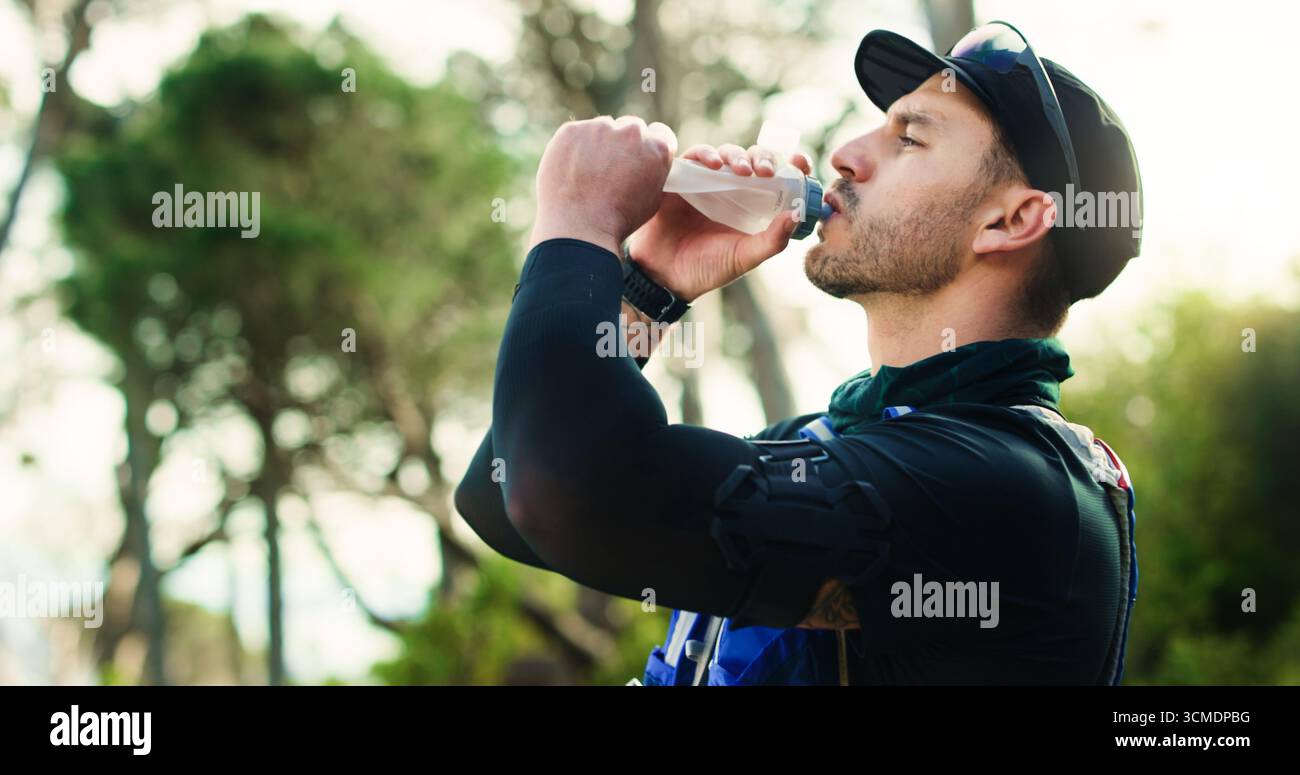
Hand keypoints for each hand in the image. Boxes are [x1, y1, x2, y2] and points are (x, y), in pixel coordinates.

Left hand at [529, 115, 677, 257]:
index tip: (638, 157)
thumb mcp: (652, 200)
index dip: (648, 147)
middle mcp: (631, 131)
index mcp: (657, 147)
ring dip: (598, 144)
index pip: (659, 133)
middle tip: (610, 170)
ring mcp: (599, 127)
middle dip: (623, 144)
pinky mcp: (571, 130)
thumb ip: (652, 172)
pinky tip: (571, 171)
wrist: (579, 228)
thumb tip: (643, 164)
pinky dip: (574, 148)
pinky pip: (576, 134)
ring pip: (601, 129)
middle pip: (630, 128)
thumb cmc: (618, 220)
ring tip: (587, 175)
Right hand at [625, 144, 812, 301]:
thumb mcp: (745, 257)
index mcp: (752, 205)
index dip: (790, 164)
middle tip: (767, 171)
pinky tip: (713, 164)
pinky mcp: (681, 180)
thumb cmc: (707, 269)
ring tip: (743, 170)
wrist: (666, 278)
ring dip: (736, 155)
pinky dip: (705, 154)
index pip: (776, 176)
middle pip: (751, 159)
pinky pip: (693, 157)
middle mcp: (731, 190)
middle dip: (762, 157)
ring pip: (725, 154)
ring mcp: (705, 183)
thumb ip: (773, 240)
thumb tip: (798, 214)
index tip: (800, 161)